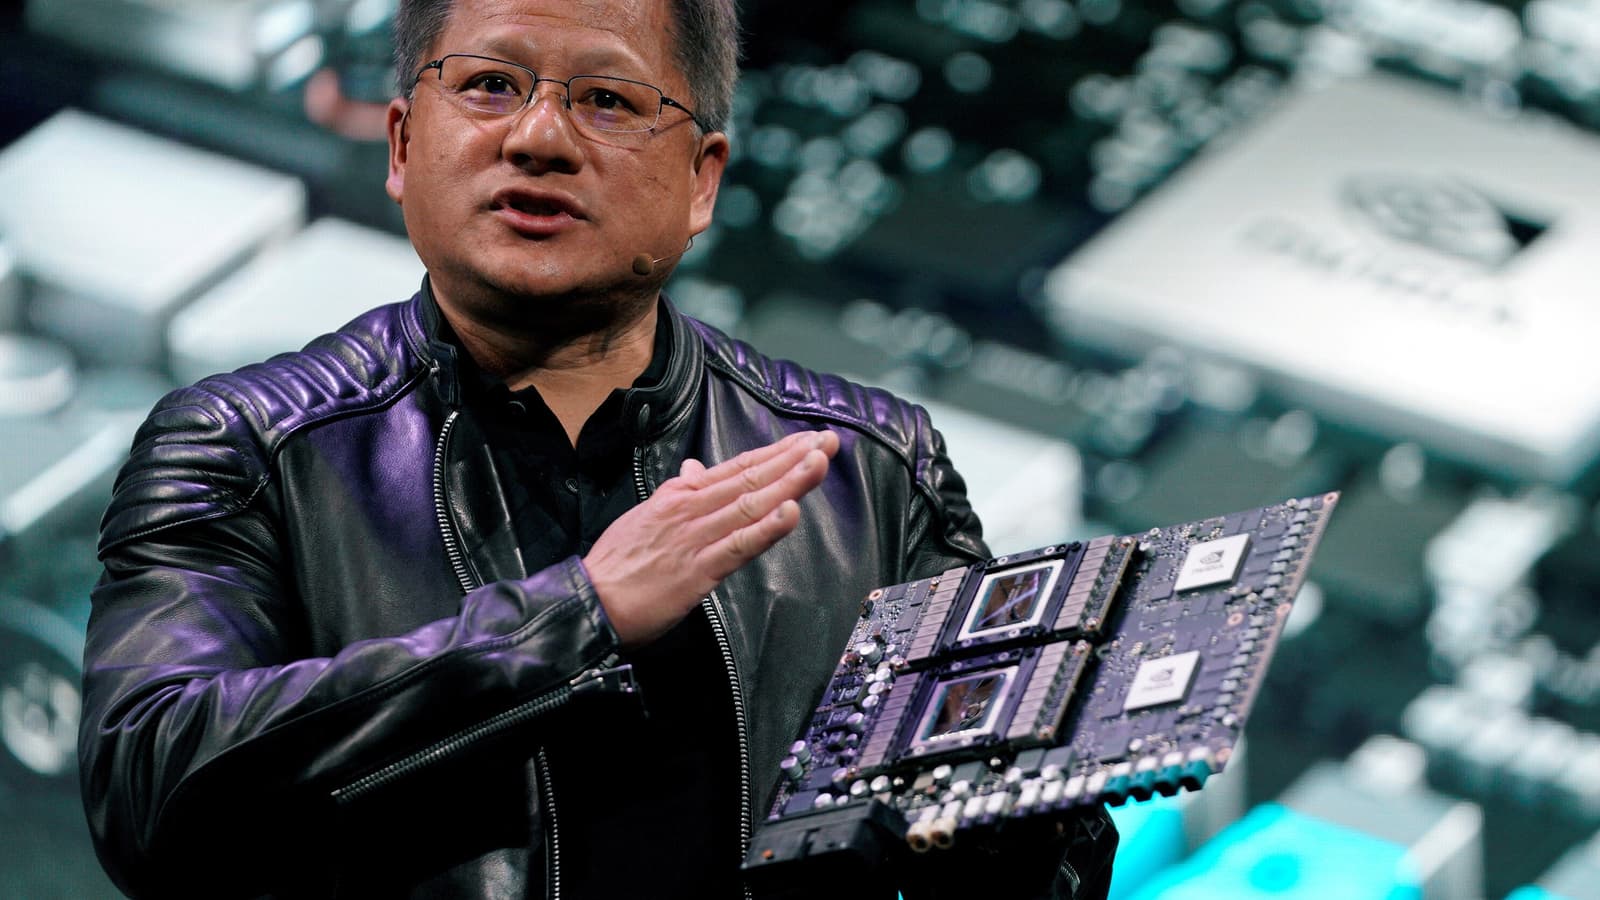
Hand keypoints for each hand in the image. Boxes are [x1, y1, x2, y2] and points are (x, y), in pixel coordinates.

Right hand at [584, 429, 840, 647]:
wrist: (590, 600)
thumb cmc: (617, 561)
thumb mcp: (646, 513)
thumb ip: (677, 490)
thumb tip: (697, 468)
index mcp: (682, 495)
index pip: (737, 467)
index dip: (775, 452)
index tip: (807, 439)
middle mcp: (693, 508)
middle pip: (751, 478)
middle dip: (793, 458)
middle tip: (829, 440)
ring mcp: (698, 537)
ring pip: (752, 504)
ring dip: (789, 482)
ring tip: (820, 462)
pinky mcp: (699, 570)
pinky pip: (739, 546)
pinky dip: (767, 528)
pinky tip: (792, 512)